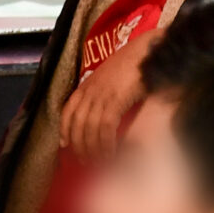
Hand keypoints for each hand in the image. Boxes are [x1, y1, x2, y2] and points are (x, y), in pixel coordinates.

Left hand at [59, 33, 156, 161]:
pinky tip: (110, 154)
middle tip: (85, 161)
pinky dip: (106, 144)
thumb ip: (104, 93)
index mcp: (88, 84)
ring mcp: (102, 94)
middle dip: (79, 145)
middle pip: (77, 123)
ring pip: (90, 128)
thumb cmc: (135, 64)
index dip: (65, 129)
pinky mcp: (116, 99)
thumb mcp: (112, 78)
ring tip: (99, 162)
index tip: (65, 144)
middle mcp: (91, 89)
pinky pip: (105, 127)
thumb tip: (105, 114)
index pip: (68, 109)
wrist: (148, 50)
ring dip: (93, 149)